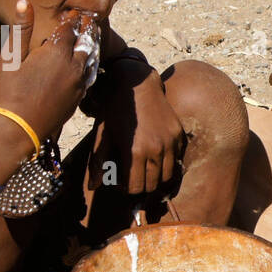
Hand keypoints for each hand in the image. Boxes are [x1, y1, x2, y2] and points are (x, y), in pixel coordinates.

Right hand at [0, 3, 95, 144]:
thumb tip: (25, 2)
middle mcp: (74, 67)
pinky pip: (89, 76)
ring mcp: (79, 84)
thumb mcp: (11, 57)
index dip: (70, 19)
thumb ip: (21, 29)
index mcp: (57, 53)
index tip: (73, 12)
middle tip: (89, 20)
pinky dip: (89, 65)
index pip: (69, 29)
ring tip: (92, 38)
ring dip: (91, 47)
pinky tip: (87, 64)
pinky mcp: (78, 98)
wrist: (19, 129)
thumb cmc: (9, 92)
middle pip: (85, 42)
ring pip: (91, 60)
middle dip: (86, 30)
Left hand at [89, 57, 185, 194]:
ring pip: (166, 177)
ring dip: (154, 177)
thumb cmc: (115, 109)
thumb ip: (97, 162)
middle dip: (140, 184)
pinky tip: (154, 153)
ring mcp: (170, 143)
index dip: (125, 188)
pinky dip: (166, 164)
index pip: (135, 187)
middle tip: (131, 173)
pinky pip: (176, 161)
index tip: (119, 179)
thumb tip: (92, 187)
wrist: (138, 84)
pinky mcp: (179, 136)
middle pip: (151, 186)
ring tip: (143, 166)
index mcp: (134, 152)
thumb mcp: (103, 134)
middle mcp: (156, 150)